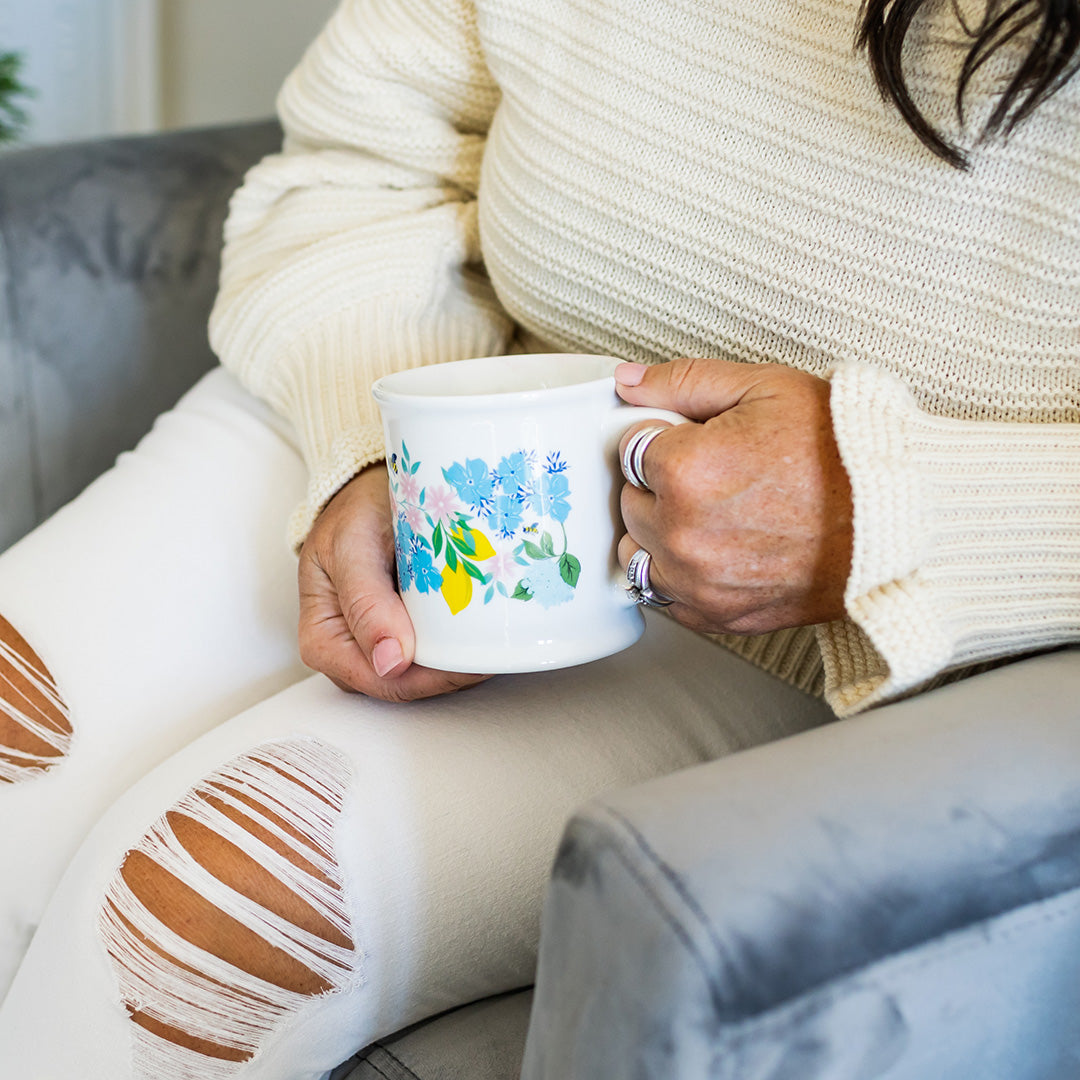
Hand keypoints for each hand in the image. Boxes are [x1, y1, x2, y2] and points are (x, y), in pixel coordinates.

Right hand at [297, 465, 489, 701]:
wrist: (368, 489)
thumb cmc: (354, 510)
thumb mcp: (352, 545)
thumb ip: (366, 603)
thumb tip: (390, 663)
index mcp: (323, 641)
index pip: (385, 681)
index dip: (433, 676)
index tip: (475, 654)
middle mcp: (350, 653)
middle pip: (409, 685)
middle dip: (455, 672)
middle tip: (498, 644)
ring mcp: (379, 646)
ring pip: (427, 675)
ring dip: (464, 660)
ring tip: (498, 637)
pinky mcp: (405, 633)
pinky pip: (436, 653)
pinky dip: (463, 644)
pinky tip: (487, 629)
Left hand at [615, 358, 852, 634]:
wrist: (901, 521)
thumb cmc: (845, 452)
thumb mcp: (766, 389)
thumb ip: (685, 382)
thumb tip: (628, 381)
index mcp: (686, 470)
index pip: (629, 449)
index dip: (664, 439)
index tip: (695, 441)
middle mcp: (682, 532)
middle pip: (630, 501)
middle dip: (659, 485)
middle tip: (714, 475)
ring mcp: (697, 580)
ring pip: (637, 552)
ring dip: (659, 534)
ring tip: (711, 515)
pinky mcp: (716, 615)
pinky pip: (663, 596)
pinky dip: (678, 575)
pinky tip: (715, 551)